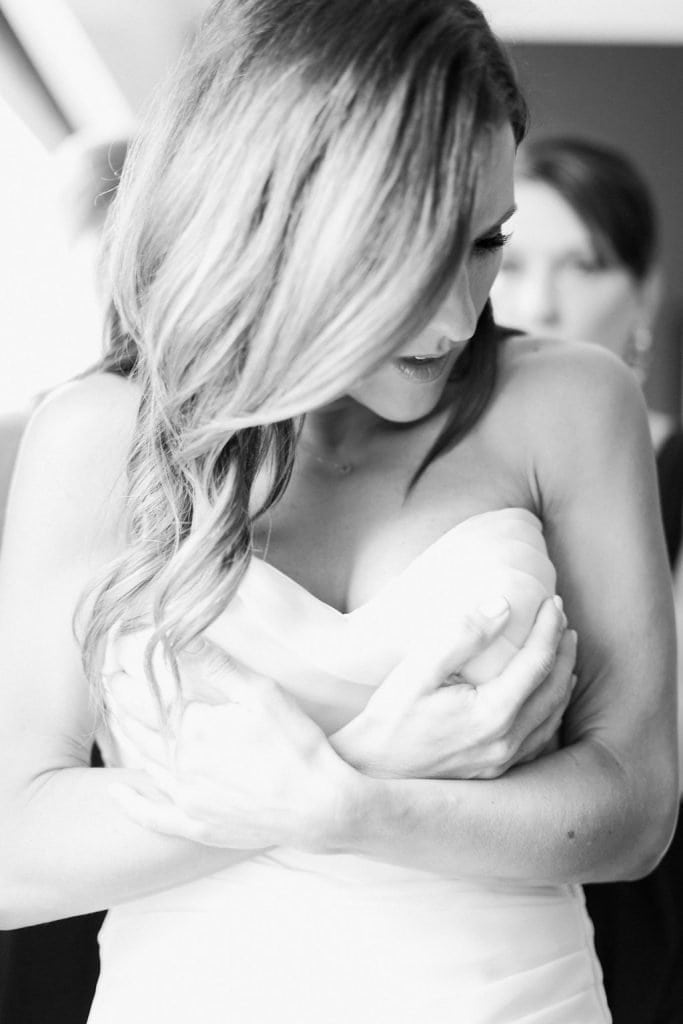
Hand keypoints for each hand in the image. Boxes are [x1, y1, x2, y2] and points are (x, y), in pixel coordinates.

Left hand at [106, 640, 356, 849]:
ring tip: (116, 719)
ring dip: (126, 739)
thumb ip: (218, 665)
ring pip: (145, 764)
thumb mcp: (261, 694)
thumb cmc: (296, 745)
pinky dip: (133, 806)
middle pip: (140, 729)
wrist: (320, 807)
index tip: (112, 663)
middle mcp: (182, 764)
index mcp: (194, 729)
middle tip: (109, 684)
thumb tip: (181, 635)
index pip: (147, 698)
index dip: (127, 680)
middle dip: (122, 704)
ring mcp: (187, 799)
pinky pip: (154, 817)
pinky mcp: (198, 826)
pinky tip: (117, 795)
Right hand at [330, 596, 576, 779]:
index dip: (548, 629)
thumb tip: (503, 606)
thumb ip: (460, 636)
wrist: (369, 774)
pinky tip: (548, 698)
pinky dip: (552, 711)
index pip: (537, 662)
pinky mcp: (494, 772)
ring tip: (562, 651)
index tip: (552, 603)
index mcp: (492, 714)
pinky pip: (540, 740)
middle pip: (554, 688)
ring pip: (552, 716)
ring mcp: (502, 761)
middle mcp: (505, 742)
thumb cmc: (388, 719)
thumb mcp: (417, 670)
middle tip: (561, 620)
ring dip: (563, 679)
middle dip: (563, 650)